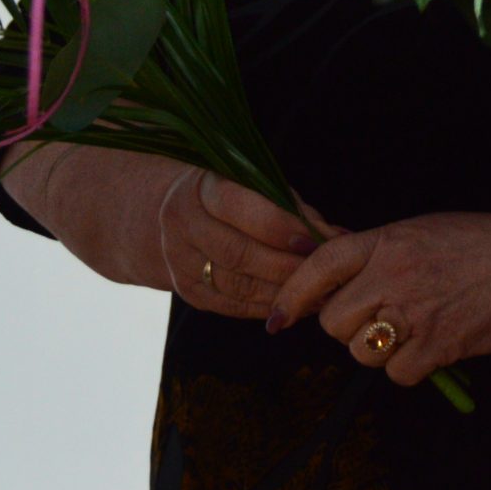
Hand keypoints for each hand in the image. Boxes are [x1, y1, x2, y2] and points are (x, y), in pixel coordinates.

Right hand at [6, 145, 317, 315]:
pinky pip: (232, 305)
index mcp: (200, 188)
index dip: (281, 226)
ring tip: (320, 292)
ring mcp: (179, 263)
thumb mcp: (251, 184)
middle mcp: (182, 225)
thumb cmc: (222, 192)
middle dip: (288, 267)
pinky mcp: (186, 292)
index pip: (242, 208)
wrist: (153, 216)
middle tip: (327, 273)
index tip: (316, 241)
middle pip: (241, 254)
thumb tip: (337, 235)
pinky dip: (267, 306)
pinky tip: (294, 303)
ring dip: (283, 292)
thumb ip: (292, 206)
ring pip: (237, 285)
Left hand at [265, 209, 490, 387]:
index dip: (291, 295)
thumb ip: (376, 253)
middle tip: (378, 319)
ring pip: (360, 351)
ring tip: (411, 330)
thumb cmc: (481, 244)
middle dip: (348, 327)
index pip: (320, 265)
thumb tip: (332, 279)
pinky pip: (396, 374)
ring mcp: (414, 312)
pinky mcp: (436, 346)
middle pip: (334, 321)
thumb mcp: (420, 231)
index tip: (277, 318)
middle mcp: (393, 274)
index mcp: (387, 241)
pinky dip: (410, 368)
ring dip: (379, 350)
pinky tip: (432, 346)